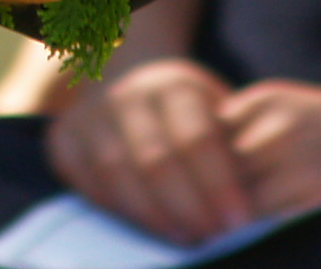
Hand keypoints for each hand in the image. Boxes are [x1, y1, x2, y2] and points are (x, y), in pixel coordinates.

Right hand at [47, 59, 253, 245]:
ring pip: (117, 171)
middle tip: (212, 238)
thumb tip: (257, 201)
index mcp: (173, 84)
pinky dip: (112, 208)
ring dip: (152, 213)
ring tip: (182, 239)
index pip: (197, 138)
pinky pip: (84, 180)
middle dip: (188, 206)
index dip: (219, 184)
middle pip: (157, 159)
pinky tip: (140, 228)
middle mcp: (127, 93)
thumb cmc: (188, 114)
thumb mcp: (215, 112)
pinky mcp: (62, 137)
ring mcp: (90, 114)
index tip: (238, 221)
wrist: (129, 81)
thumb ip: (230, 147)